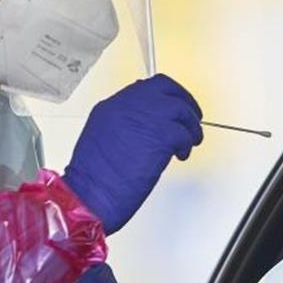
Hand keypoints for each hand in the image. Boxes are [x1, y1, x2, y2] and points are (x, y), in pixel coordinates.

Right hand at [62, 74, 202, 233]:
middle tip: (191, 116)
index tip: (170, 106)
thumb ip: (121, 126)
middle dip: (183, 101)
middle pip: (165, 87)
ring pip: (180, 108)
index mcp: (110, 106)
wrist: (91, 195)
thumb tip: (142, 128)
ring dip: (190, 126)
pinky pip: (184, 133)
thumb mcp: (99, 140)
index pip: (143, 88)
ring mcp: (145, 117)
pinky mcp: (160, 135)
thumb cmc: (92, 180)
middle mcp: (127, 106)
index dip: (162, 98)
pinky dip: (187, 145)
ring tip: (189, 141)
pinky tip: (180, 155)